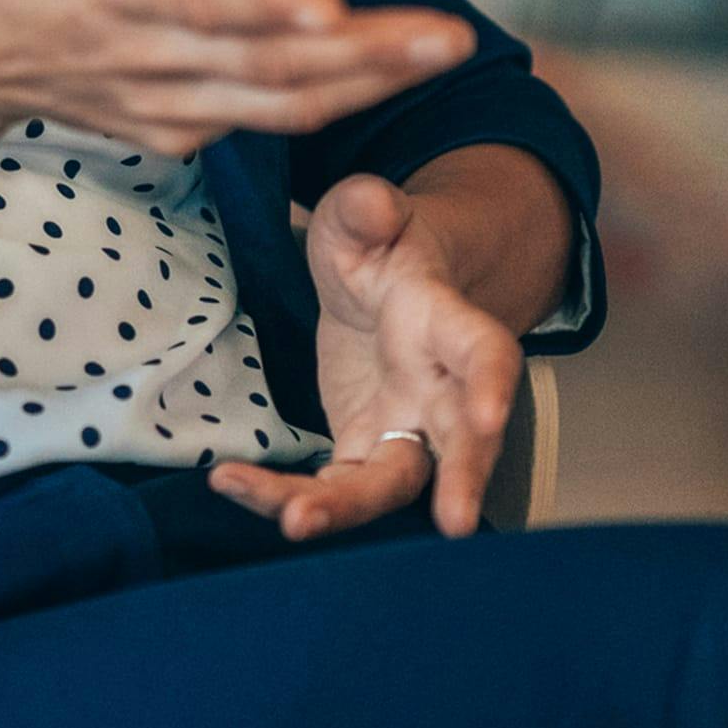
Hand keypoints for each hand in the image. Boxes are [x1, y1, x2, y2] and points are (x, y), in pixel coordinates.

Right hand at [0, 0, 477, 155]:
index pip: (203, 1)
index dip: (270, 6)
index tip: (336, 4)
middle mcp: (148, 57)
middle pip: (269, 65)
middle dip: (367, 54)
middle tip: (451, 37)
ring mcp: (166, 104)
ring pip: (279, 103)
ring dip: (367, 82)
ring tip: (442, 49)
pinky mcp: (177, 130)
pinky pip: (261, 115)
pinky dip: (322, 89)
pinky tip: (366, 42)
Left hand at [204, 170, 524, 542]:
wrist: (378, 288)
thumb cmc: (377, 247)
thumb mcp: (362, 213)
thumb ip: (365, 208)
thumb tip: (372, 202)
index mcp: (447, 323)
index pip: (486, 355)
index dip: (496, 388)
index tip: (492, 419)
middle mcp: (439, 390)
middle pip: (460, 441)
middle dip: (463, 480)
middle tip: (454, 524)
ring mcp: (403, 428)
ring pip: (391, 482)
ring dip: (348, 509)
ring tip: (292, 522)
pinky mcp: (362, 450)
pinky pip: (334, 487)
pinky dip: (288, 496)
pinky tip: (231, 483)